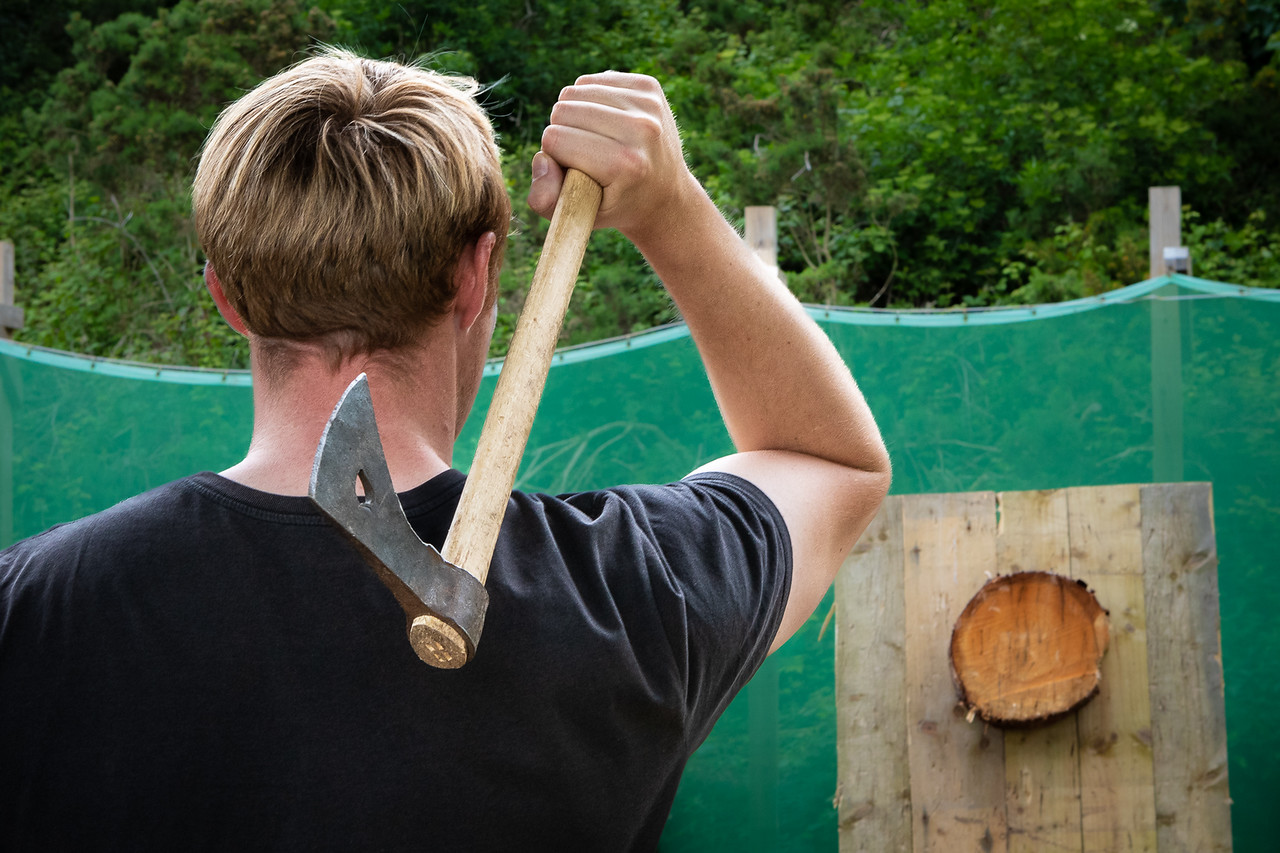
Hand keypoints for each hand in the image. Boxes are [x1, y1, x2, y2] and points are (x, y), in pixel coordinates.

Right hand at [528, 72, 696, 242]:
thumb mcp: (576, 216)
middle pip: (563, 110)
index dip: (556, 156)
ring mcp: (649, 104)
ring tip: (594, 139)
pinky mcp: (650, 86)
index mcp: (624, 164)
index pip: (555, 138)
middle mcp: (641, 129)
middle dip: (563, 132)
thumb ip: (544, 200)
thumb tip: (542, 158)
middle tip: (585, 155)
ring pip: (575, 91)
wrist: (665, 195)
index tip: (577, 172)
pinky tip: (605, 123)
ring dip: (575, 116)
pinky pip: (593, 80)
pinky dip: (591, 100)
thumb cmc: (615, 206)